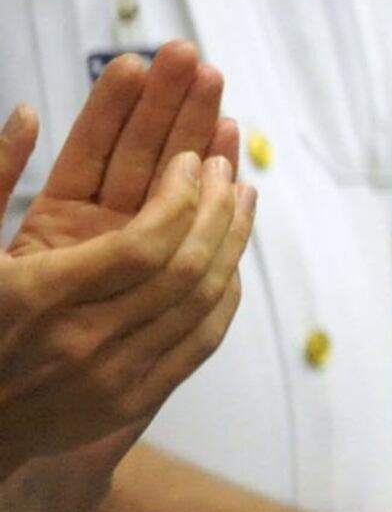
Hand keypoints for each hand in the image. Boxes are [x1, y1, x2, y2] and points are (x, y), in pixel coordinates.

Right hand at [0, 69, 256, 474]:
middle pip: (183, 269)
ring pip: (202, 302)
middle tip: (225, 161)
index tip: (191, 158)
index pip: (142, 245)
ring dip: (230, 240)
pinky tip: (232, 249)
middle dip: (214, 207)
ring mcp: (111, 376)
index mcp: (37, 297)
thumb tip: (29, 112)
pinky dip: (225, 289)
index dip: (179, 197)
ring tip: (242, 191)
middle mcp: (80, 341)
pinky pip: (201, 339)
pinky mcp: (131, 399)